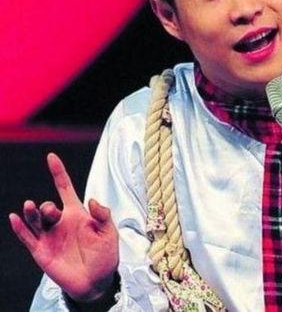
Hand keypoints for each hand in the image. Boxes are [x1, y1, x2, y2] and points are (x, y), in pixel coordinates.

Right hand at [9, 153, 118, 301]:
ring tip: (30, 206)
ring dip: (31, 212)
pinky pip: (28, 237)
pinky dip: (20, 228)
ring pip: (35, 220)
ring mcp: (50, 236)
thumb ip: (103, 215)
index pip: (65, 188)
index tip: (51, 157)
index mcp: (77, 213)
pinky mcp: (41, 251)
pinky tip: (15, 217)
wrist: (96, 281)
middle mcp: (60, 222)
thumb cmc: (104, 255)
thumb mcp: (109, 233)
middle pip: (48, 206)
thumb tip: (93, 200)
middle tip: (52, 211)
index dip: (58, 172)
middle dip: (47, 206)